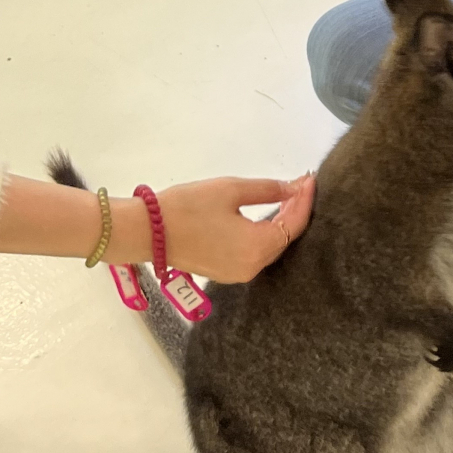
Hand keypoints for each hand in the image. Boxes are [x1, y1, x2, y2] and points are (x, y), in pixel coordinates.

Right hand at [113, 174, 315, 283]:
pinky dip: (266, 234)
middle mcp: (251, 268)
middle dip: (295, 210)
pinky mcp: (225, 272)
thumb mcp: (230, 190)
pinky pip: (256, 253)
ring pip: (271, 247)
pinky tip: (269, 215)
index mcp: (256, 249)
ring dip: (282, 223)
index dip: (304, 200)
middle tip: (300, 184)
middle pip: (285, 238)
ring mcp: (237, 274)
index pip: (293, 224)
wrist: (144, 232)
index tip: (309, 179)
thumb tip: (294, 187)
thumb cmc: (187, 207)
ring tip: (289, 196)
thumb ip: (267, 190)